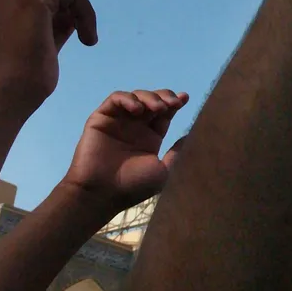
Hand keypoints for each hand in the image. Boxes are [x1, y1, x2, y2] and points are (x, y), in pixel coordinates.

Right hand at [0, 0, 97, 110]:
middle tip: (79, 31)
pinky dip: (86, 14)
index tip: (68, 31)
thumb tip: (73, 12)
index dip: (54, 5)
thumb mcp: (37, 41)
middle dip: (67, 1)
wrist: (8, 93)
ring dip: (80, 7)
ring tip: (86, 36)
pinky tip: (88, 40)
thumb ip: (51, 22)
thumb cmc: (20, 77)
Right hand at [62, 89, 189, 213]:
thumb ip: (176, 153)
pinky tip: (137, 109)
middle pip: (152, 101)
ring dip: (149, 97)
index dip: (175, 102)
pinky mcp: (101, 119)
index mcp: (150, 138)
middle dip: (165, 97)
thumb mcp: (163, 172)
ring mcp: (118, 122)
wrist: (101, 194)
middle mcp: (135, 127)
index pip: (165, 114)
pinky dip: (127, 99)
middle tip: (173, 103)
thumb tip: (190, 136)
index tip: (185, 98)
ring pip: (135, 96)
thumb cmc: (133, 187)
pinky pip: (114, 100)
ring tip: (158, 108)